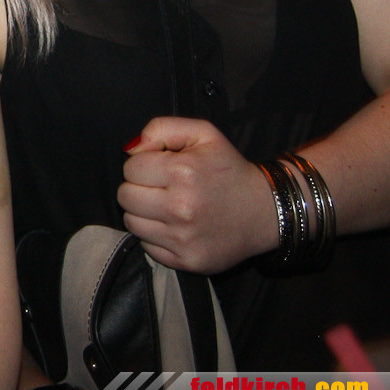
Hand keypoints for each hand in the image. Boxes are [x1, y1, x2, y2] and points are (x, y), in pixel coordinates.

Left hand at [117, 117, 278, 273]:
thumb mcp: (203, 134)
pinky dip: (155, 235)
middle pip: (125, 196)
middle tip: (161, 188)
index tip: (161, 168)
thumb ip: (161, 129)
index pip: (130, 168)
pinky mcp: (186, 261)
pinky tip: (175, 226)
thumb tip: (130, 149)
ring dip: (143, 213)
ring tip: (166, 206)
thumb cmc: (229, 169)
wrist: (265, 212)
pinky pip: (147, 246)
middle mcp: (181, 207)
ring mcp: (183, 238)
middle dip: (138, 188)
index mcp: (183, 172)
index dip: (143, 165)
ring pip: (131, 222)